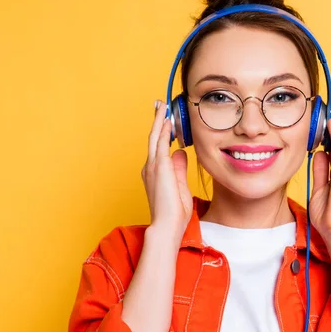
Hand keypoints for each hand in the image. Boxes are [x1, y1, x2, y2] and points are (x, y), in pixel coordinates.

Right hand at [141, 100, 192, 244]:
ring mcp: (152, 166)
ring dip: (159, 120)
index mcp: (154, 173)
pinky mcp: (158, 167)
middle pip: (153, 138)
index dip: (162, 132)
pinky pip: (159, 142)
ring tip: (162, 106)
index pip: (158, 147)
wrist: (167, 226)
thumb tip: (180, 152)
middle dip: (157, 120)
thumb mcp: (180, 186)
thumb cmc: (174, 213)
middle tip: (159, 105)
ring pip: (155, 136)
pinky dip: (162, 129)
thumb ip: (179, 168)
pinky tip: (167, 118)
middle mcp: (150, 167)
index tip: (166, 120)